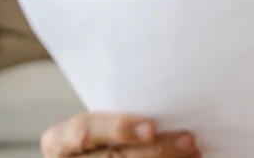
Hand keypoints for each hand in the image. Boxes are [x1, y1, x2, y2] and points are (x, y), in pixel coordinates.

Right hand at [41, 112, 199, 156]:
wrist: (111, 151)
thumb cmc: (105, 136)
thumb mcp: (101, 123)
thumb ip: (119, 117)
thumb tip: (168, 101)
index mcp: (59, 141)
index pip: (82, 130)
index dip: (116, 128)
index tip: (151, 126)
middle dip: (154, 149)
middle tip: (188, 139)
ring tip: (193, 152)